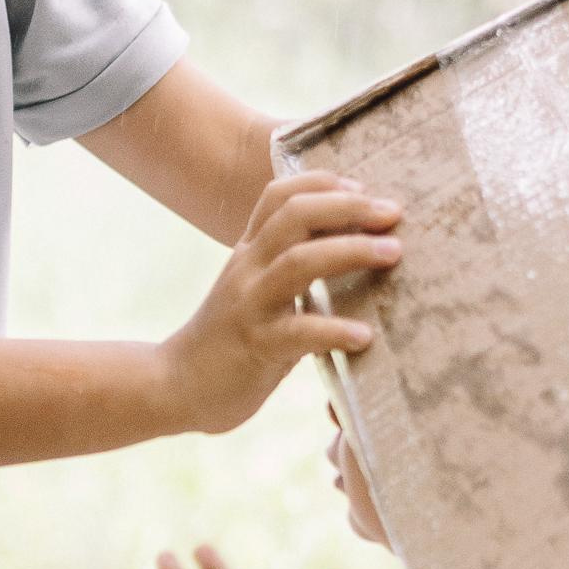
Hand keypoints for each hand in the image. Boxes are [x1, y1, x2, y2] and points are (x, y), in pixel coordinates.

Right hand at [159, 174, 400, 433]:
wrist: (175, 386)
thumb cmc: (228, 340)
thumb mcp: (253, 291)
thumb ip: (287, 268)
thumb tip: (346, 251)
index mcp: (249, 252)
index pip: (279, 195)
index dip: (323, 182)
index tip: (365, 189)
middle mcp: (247, 268)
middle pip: (294, 215)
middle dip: (348, 207)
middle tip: (392, 214)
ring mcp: (249, 305)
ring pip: (299, 262)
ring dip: (351, 252)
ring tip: (393, 253)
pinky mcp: (255, 346)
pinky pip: (298, 332)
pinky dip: (334, 330)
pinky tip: (364, 336)